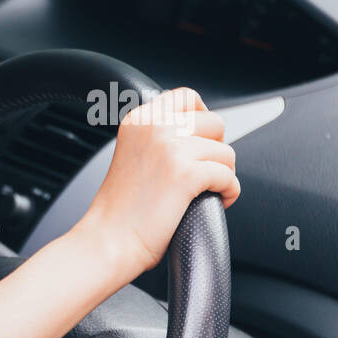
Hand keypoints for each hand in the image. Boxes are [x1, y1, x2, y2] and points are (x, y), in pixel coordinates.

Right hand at [75, 87, 238, 280]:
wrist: (109, 240)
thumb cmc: (120, 209)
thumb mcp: (133, 155)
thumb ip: (159, 136)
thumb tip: (200, 130)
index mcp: (138, 120)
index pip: (186, 96)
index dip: (201, 117)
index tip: (200, 139)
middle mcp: (154, 127)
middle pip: (214, 122)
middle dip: (215, 149)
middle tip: (201, 171)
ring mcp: (170, 148)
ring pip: (226, 152)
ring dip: (222, 174)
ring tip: (204, 191)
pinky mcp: (186, 174)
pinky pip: (229, 176)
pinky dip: (228, 192)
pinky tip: (213, 201)